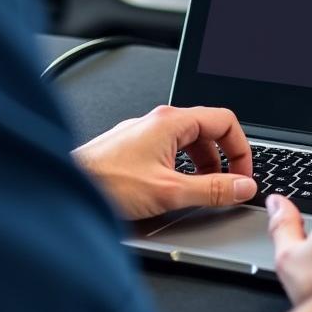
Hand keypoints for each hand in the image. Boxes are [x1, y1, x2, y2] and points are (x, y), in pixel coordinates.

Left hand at [73, 105, 256, 219]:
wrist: (67, 187)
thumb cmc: (107, 183)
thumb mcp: (169, 191)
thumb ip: (211, 190)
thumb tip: (242, 186)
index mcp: (171, 121)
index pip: (224, 120)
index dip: (241, 148)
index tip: (243, 174)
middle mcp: (159, 121)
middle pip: (208, 131)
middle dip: (222, 160)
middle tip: (226, 186)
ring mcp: (145, 132)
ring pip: (188, 142)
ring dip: (202, 165)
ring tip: (202, 191)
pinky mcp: (134, 146)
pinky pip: (170, 150)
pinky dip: (182, 168)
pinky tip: (175, 189)